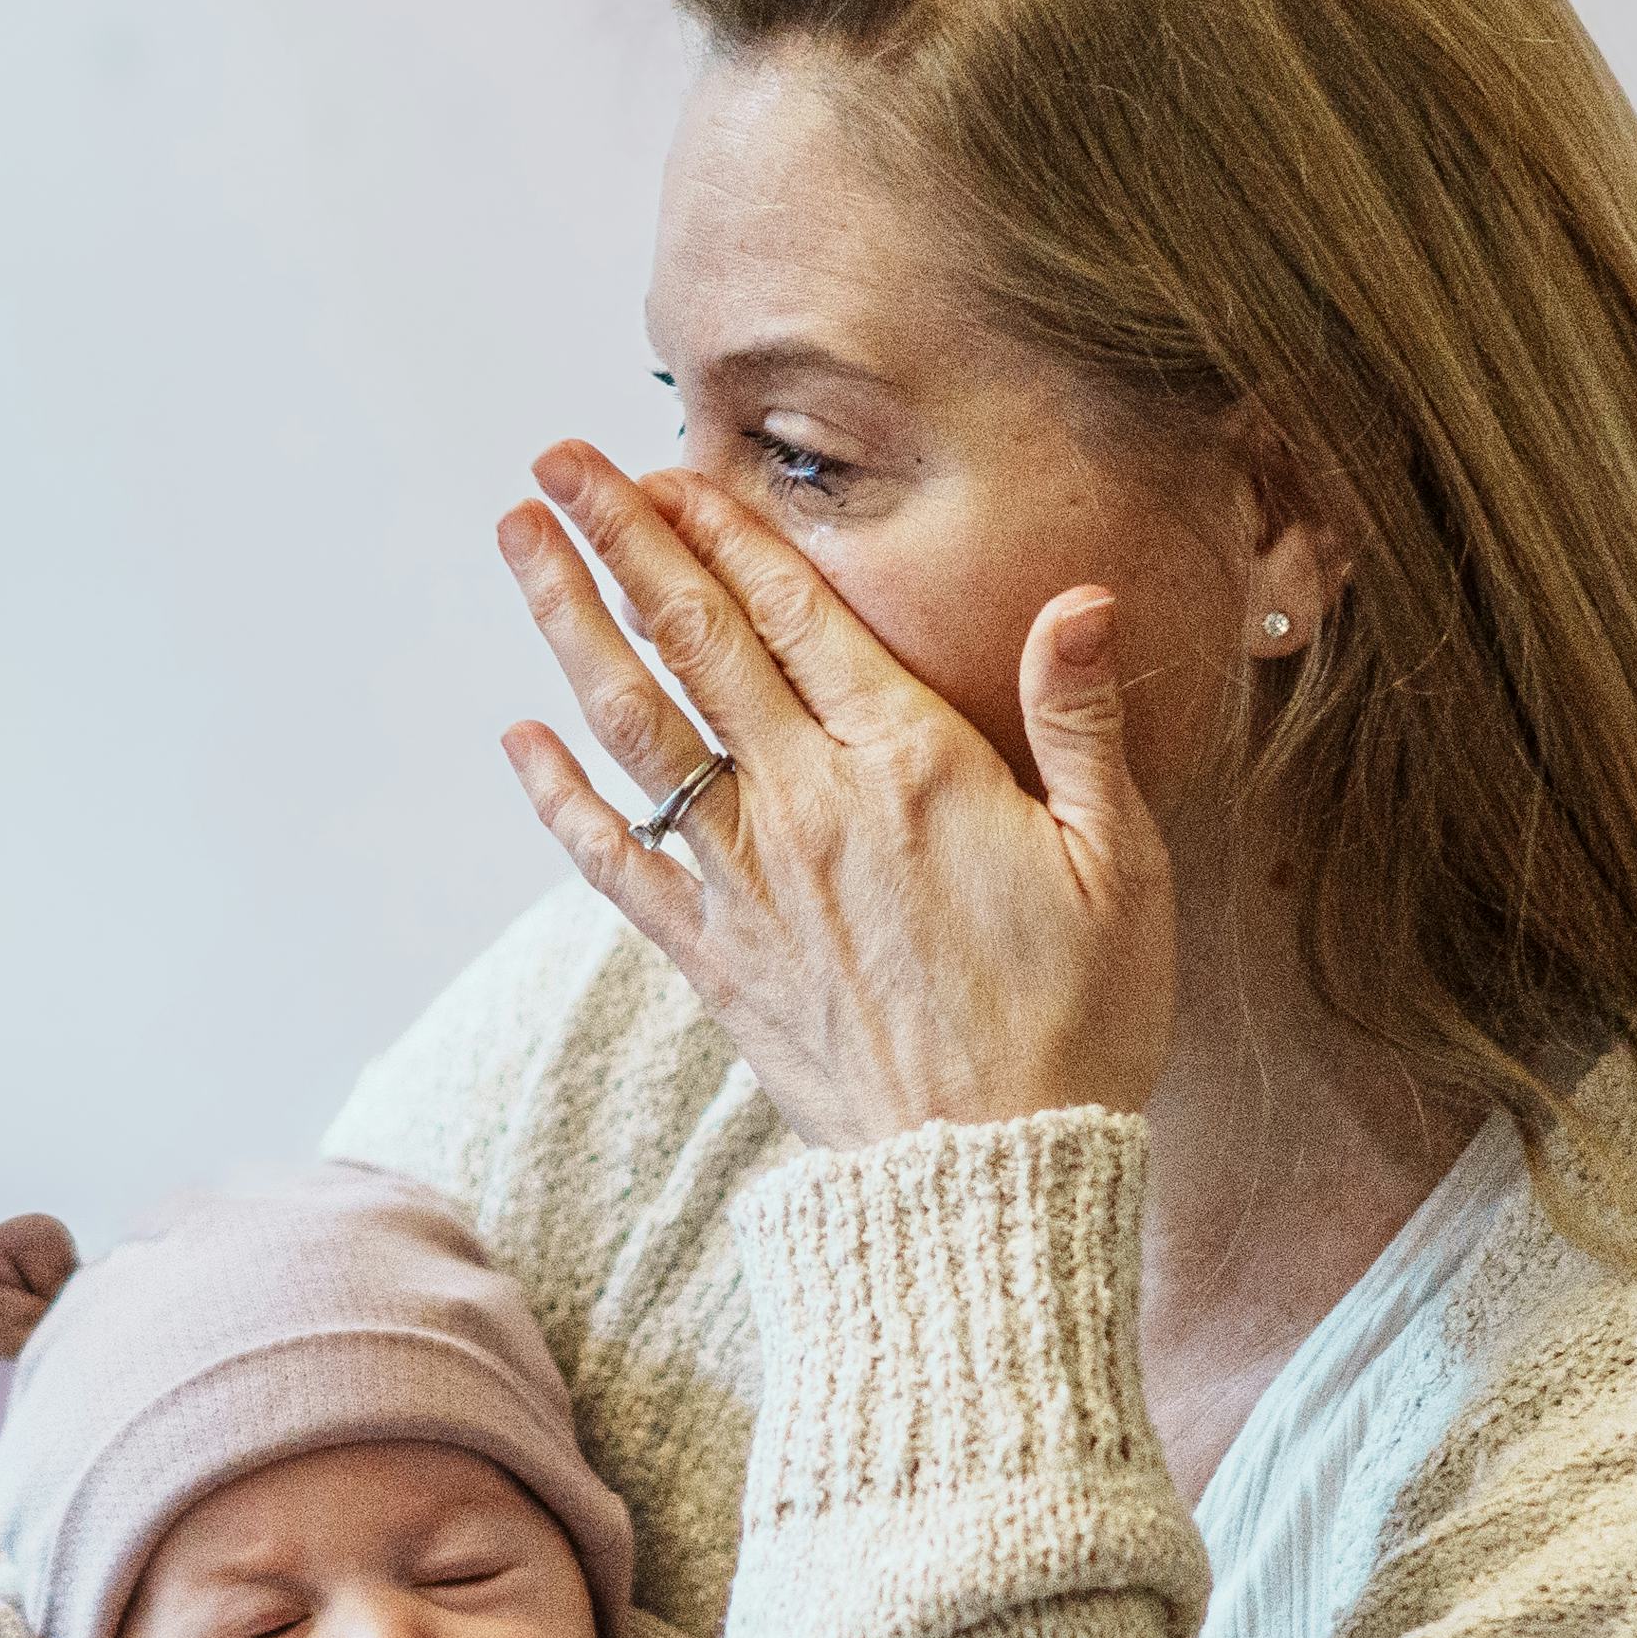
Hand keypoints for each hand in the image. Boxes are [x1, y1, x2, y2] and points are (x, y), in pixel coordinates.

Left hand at [495, 444, 1173, 1145]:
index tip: (665, 465)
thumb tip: (1083, 601)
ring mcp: (748, 882)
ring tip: (518, 543)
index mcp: (912, 764)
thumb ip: (1080, 722)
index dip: (724, 529)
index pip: (794, 613)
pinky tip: (517, 740)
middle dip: (619, 538)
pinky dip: (557, 797)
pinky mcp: (713, 959)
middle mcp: (810, 805)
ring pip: (636, 726)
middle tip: (556, 460)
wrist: (992, 1177)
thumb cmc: (1078, 1024)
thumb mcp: (1119, 863)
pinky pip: (611, 862)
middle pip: (694, 641)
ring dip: (568, 625)